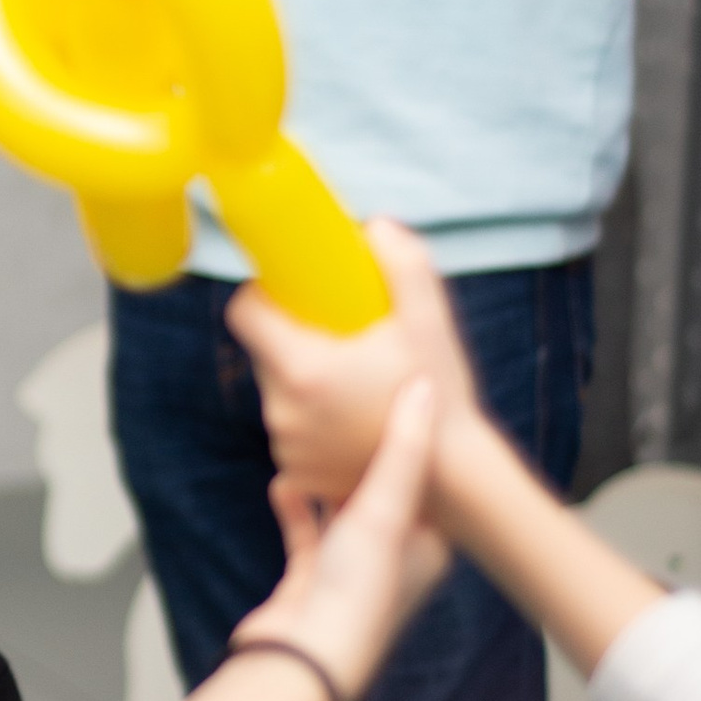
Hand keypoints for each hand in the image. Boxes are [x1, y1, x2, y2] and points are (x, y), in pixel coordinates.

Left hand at [229, 221, 479, 505]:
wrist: (455, 475)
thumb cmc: (441, 390)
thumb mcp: (429, 318)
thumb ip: (403, 262)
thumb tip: (373, 226)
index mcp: (302, 369)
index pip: (244, 313)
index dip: (263, 294)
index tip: (294, 290)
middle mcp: (282, 411)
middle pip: (262, 350)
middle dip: (290, 333)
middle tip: (337, 329)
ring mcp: (286, 447)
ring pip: (276, 389)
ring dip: (301, 376)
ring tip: (352, 374)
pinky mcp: (298, 472)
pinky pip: (289, 428)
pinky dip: (310, 416)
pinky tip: (351, 411)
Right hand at [231, 372, 446, 700]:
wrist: (304, 660)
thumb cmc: (356, 593)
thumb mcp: (385, 508)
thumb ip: (403, 446)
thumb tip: (424, 385)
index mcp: (430, 547)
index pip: (430, 483)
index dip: (415, 441)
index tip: (397, 401)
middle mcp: (396, 560)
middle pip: (384, 492)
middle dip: (363, 453)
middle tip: (350, 409)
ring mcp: (352, 572)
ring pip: (342, 508)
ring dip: (326, 476)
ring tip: (314, 439)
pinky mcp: (311, 581)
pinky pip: (306, 529)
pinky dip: (295, 504)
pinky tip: (282, 481)